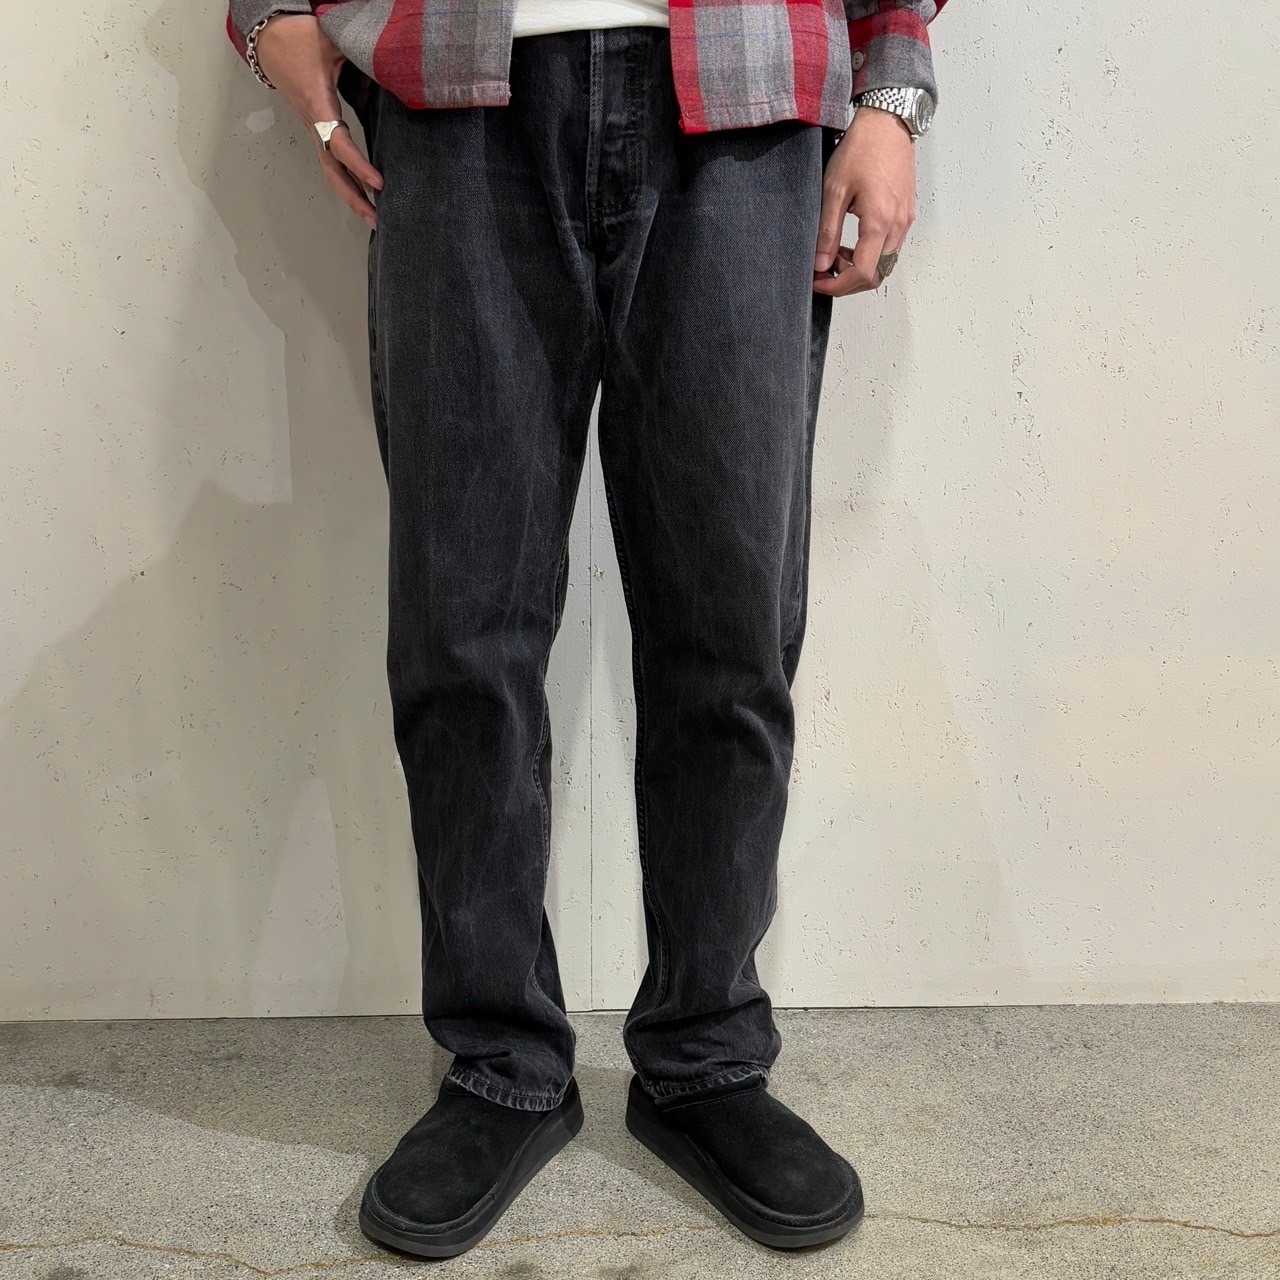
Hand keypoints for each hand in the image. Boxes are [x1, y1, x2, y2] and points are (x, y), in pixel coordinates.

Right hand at [254, 14, 382, 228]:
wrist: (269, 36)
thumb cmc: (298, 37)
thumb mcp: (331, 39)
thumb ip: (360, 51)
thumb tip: (389, 58)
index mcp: (317, 105)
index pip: (339, 144)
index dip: (359, 165)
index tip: (379, 183)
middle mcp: (313, 123)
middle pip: (332, 171)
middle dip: (355, 198)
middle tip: (378, 220)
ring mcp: (312, 129)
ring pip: (330, 171)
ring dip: (351, 196)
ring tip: (373, 217)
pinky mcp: (315, 128)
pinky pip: (331, 162)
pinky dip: (346, 181)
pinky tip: (363, 193)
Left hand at [813, 107, 915, 296]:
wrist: (887, 122)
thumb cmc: (861, 149)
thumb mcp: (834, 190)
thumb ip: (828, 231)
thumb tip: (821, 264)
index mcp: (880, 221)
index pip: (862, 273)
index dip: (837, 285)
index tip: (818, 282)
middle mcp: (898, 225)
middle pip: (877, 276)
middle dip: (848, 281)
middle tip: (824, 269)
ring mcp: (905, 221)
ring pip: (885, 265)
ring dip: (859, 268)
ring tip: (836, 252)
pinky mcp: (906, 214)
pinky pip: (891, 249)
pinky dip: (871, 255)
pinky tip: (853, 241)